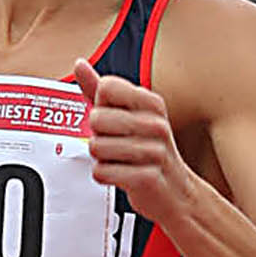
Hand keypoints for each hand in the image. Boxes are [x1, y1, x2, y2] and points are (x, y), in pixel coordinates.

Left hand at [73, 57, 189, 226]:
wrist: (176, 193)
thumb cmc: (147, 151)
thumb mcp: (129, 115)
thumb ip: (99, 90)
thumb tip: (79, 63)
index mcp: (151, 103)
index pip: (106, 88)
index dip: (101, 106)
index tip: (114, 120)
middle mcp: (155, 124)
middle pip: (97, 118)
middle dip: (98, 136)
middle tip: (116, 145)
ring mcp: (154, 152)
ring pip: (97, 148)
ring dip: (101, 159)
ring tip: (120, 161)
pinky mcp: (146, 178)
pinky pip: (103, 172)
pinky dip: (104, 176)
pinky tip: (121, 176)